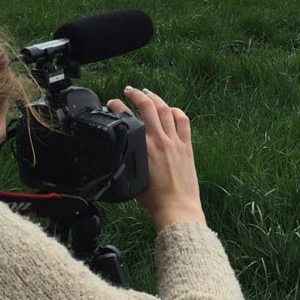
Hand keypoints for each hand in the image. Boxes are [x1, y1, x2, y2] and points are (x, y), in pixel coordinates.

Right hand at [107, 87, 205, 230]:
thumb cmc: (154, 200)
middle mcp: (159, 141)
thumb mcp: (133, 177)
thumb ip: (129, 159)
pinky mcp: (186, 146)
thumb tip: (122, 151)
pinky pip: (183, 121)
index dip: (118, 106)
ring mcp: (175, 142)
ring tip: (148, 93)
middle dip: (136, 94)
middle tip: (129, 90)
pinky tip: (171, 109)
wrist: (176, 208)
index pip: (128, 117)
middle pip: (148, 106)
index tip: (113, 103)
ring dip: (155, 98)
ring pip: (165, 109)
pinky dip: (176, 111)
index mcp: (144, 148)